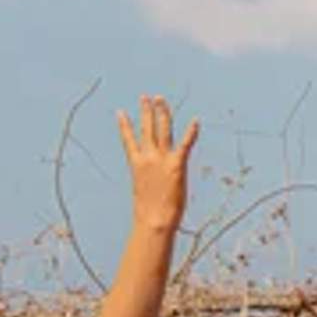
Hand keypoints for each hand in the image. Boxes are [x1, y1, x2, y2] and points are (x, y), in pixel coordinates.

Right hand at [117, 94, 199, 233]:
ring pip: (162, 129)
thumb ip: (148, 184)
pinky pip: (186, 144)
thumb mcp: (144, 194)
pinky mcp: (177, 164)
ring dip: (162, 113)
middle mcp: (148, 157)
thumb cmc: (149, 214)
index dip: (124, 125)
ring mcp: (162, 159)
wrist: (154, 220)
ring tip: (160, 99)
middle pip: (147, 129)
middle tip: (146, 97)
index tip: (120, 112)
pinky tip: (196, 121)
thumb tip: (151, 189)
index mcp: (137, 164)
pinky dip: (191, 132)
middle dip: (146, 111)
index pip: (129, 140)